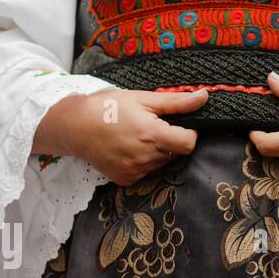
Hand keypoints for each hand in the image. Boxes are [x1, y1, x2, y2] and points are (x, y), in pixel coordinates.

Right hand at [33, 88, 206, 186]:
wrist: (74, 126)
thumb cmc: (108, 108)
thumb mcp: (142, 99)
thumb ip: (176, 102)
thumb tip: (204, 98)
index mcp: (152, 135)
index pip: (188, 143)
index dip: (189, 133)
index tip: (180, 124)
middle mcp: (145, 157)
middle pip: (174, 153)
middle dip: (169, 140)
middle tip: (149, 126)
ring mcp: (136, 171)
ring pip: (160, 163)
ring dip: (156, 151)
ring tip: (135, 136)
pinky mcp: (126, 180)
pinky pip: (146, 172)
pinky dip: (142, 161)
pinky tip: (127, 148)